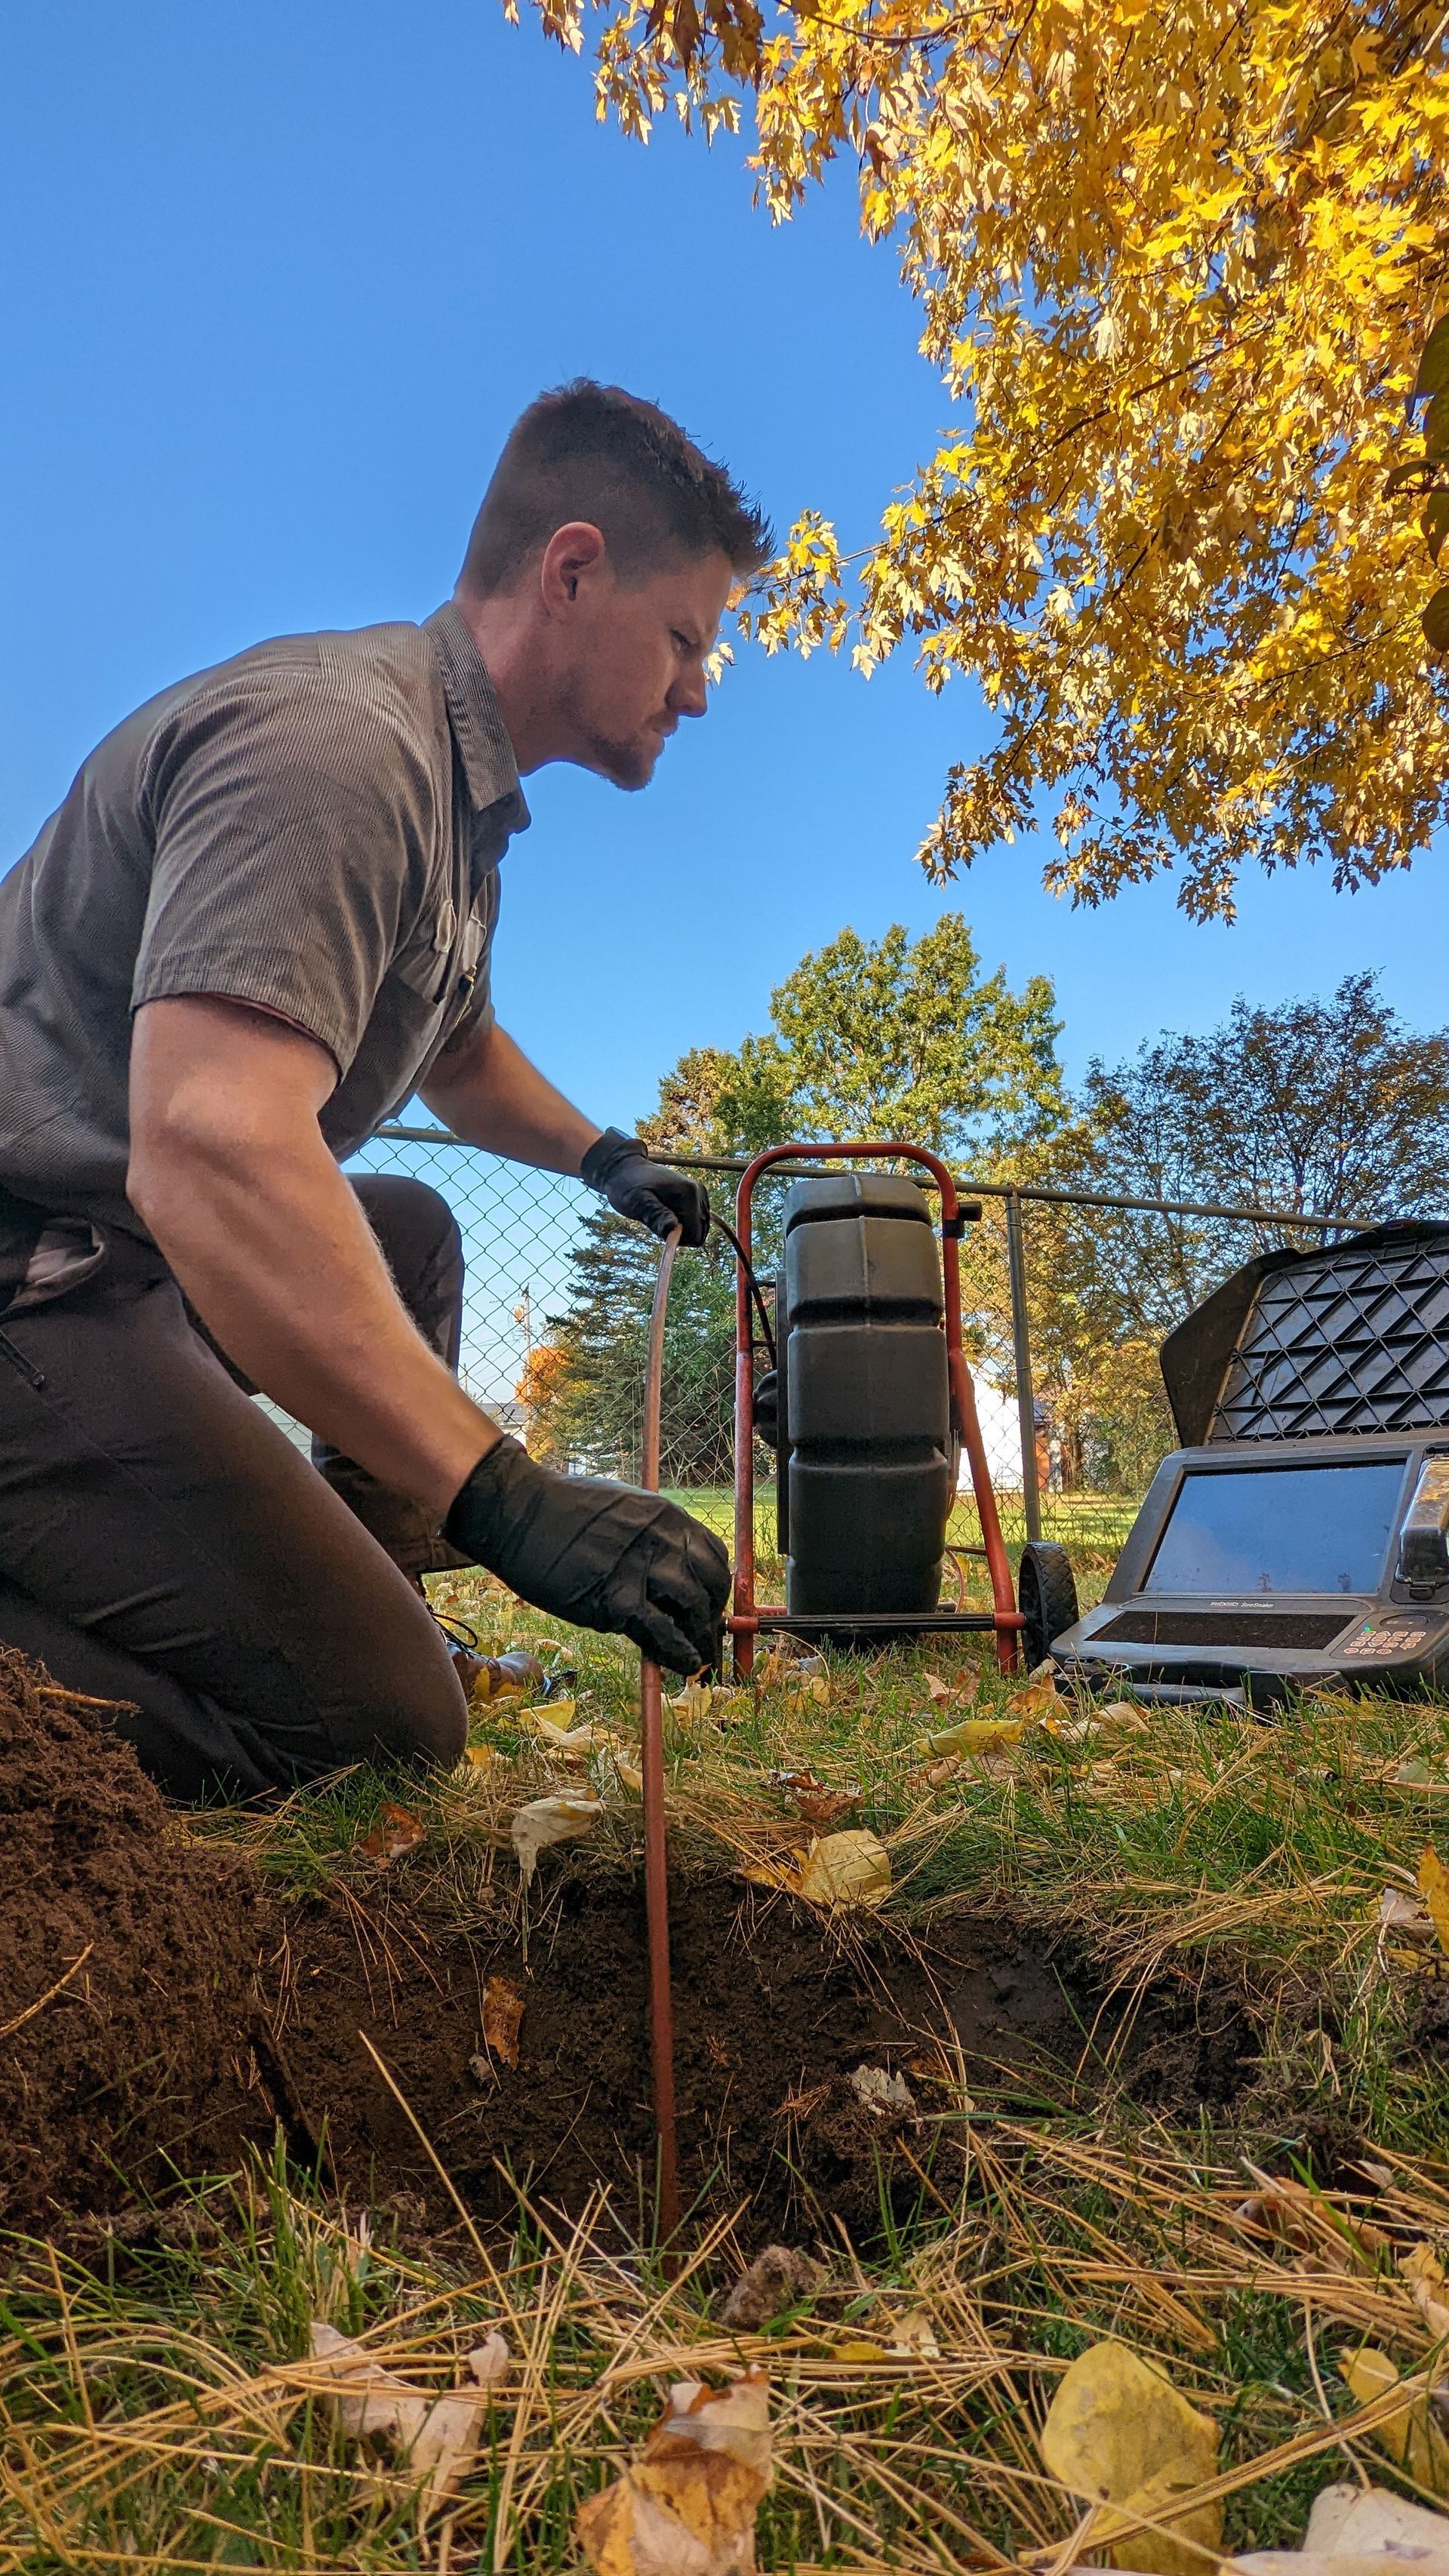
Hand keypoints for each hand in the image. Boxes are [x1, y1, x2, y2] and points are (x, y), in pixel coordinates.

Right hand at [445, 1437, 729, 1671]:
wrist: (518, 1511)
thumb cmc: (560, 1509)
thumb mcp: (620, 1509)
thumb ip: (647, 1535)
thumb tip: (664, 1566)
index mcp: (664, 1516)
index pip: (713, 1555)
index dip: (717, 1584)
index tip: (711, 1602)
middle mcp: (661, 1540)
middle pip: (710, 1584)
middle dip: (712, 1615)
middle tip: (708, 1637)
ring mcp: (640, 1570)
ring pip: (692, 1608)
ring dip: (699, 1637)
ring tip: (700, 1657)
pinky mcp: (615, 1600)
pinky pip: (661, 1632)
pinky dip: (678, 1652)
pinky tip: (684, 1665)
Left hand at [579, 1128, 709, 1246]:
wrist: (627, 1169)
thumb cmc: (628, 1186)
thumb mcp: (636, 1201)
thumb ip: (655, 1214)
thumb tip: (673, 1229)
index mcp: (688, 1193)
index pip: (695, 1235)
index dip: (676, 1238)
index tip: (657, 1225)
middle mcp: (699, 1192)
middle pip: (698, 1233)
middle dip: (678, 1233)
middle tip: (656, 1219)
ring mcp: (700, 1194)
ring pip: (698, 1229)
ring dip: (678, 1229)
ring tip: (659, 1213)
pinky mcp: (697, 1197)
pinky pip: (695, 1223)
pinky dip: (681, 1223)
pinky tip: (665, 1211)